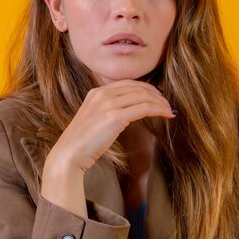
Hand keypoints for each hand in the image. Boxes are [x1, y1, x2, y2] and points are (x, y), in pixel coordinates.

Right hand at [41, 79, 173, 214]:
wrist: (69, 154)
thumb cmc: (82, 144)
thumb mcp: (94, 120)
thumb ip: (107, 112)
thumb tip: (127, 114)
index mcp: (96, 93)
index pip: (128, 83)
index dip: (146, 88)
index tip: (157, 96)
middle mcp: (102, 94)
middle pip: (137, 87)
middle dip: (156, 94)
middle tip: (167, 104)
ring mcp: (108, 104)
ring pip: (143, 96)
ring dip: (160, 102)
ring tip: (169, 110)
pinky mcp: (114, 117)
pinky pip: (143, 108)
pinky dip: (158, 110)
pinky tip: (166, 115)